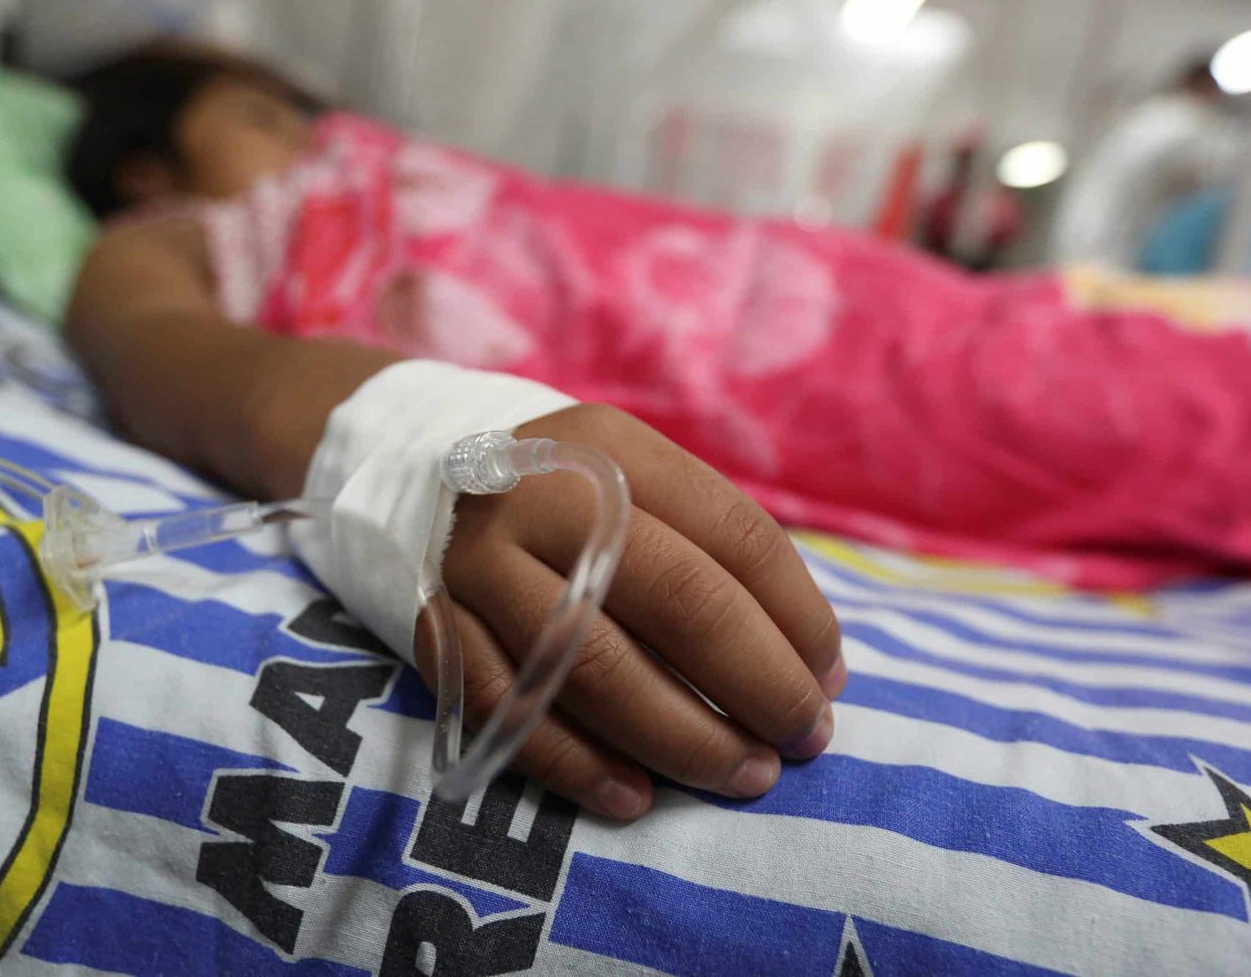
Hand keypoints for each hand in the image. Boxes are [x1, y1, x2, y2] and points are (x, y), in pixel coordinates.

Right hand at [417, 403, 845, 819]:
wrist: (420, 490)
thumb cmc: (572, 504)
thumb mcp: (641, 485)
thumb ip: (722, 559)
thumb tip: (816, 667)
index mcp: (617, 452)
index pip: (737, 537)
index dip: (799, 617)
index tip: (830, 677)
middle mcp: (547, 500)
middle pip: (680, 600)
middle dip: (760, 683)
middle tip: (805, 737)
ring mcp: (483, 566)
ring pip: (598, 668)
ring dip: (684, 737)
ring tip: (744, 775)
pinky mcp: (436, 629)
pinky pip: (514, 713)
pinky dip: (580, 764)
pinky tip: (636, 796)